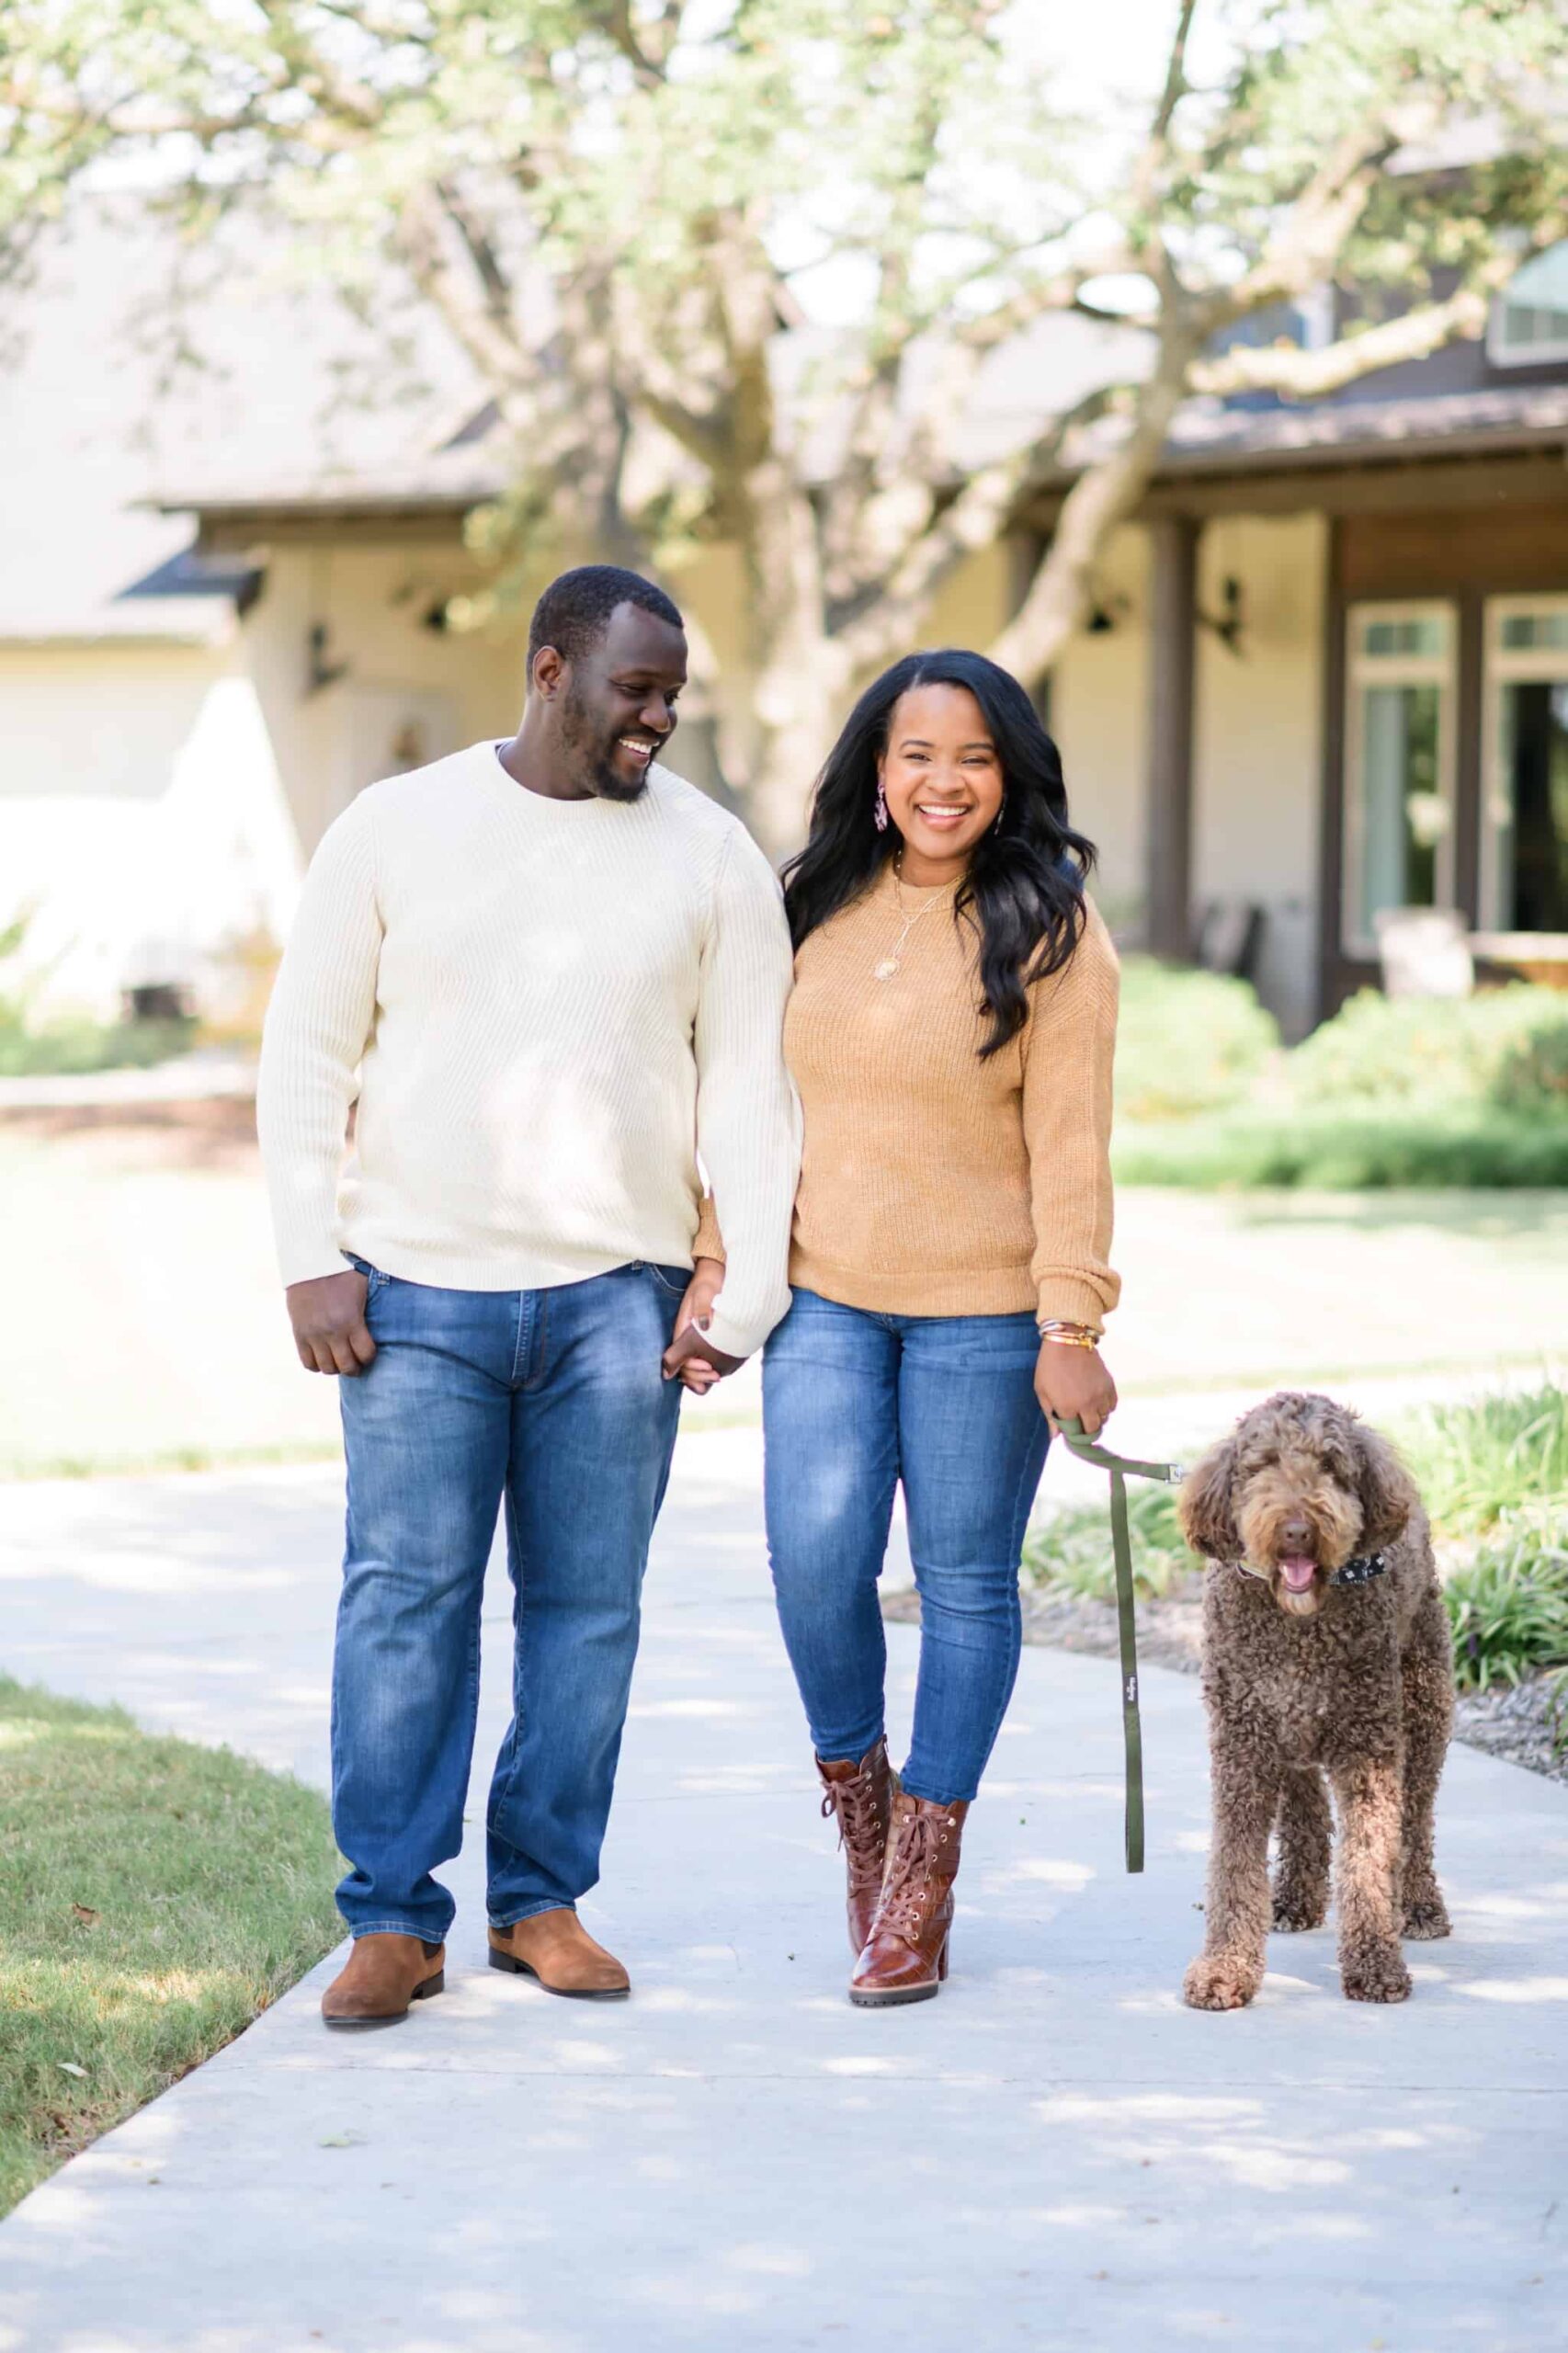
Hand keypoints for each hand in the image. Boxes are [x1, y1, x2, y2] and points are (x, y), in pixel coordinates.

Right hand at [286, 1270, 376, 1376]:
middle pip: (346, 1366)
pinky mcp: (299, 1333)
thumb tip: (389, 1319)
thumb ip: (370, 1309)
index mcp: (351, 1320)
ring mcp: (313, 1334)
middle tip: (356, 1364)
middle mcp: (332, 1331)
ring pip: (326, 1368)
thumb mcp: (363, 1288)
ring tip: (339, 1361)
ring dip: (335, 1367)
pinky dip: (316, 1365)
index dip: (369, 1357)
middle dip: (354, 1368)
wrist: (310, 1262)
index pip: (365, 1354)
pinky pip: (307, 1361)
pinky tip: (323, 1357)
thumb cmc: (342, 1272)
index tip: (368, 1353)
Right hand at [662, 1257, 741, 1391]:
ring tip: (718, 1377)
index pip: (677, 1357)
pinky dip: (706, 1370)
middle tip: (716, 1376)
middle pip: (684, 1366)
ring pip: (690, 1366)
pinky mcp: (702, 1339)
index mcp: (681, 1329)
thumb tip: (703, 1325)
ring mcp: (692, 1339)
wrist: (712, 1275)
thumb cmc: (707, 1284)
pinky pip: (699, 1359)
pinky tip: (719, 1371)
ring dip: (701, 1376)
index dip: (692, 1367)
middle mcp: (684, 1337)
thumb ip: (703, 1309)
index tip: (708, 1365)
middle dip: (698, 1375)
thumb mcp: (704, 1293)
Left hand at [1034, 1339, 1116, 1437]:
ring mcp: (1100, 1395)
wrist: (1067, 1341)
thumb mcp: (1042, 1391)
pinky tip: (1097, 1401)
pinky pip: (1112, 1405)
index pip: (1074, 1433)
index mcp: (1067, 1408)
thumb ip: (1049, 1416)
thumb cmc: (1049, 1366)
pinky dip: (1106, 1407)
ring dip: (1096, 1417)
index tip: (1069, 1430)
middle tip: (1080, 1423)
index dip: (1071, 1433)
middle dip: (1086, 1430)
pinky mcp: (1109, 1385)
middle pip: (1093, 1429)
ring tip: (1087, 1409)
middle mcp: (1087, 1404)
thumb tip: (1055, 1437)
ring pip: (1104, 1418)